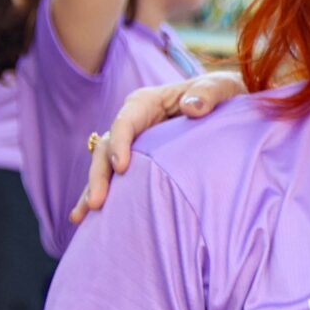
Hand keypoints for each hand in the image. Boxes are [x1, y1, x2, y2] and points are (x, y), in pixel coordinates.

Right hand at [71, 72, 248, 222]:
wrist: (226, 108)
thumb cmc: (222, 95)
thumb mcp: (221, 87)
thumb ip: (208, 94)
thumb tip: (191, 107)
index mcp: (146, 103)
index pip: (126, 122)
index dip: (120, 144)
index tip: (121, 168)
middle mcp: (132, 123)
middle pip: (107, 148)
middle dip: (99, 176)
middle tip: (96, 204)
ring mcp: (131, 144)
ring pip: (104, 168)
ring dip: (93, 191)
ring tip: (82, 218)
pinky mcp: (136, 163)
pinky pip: (115, 181)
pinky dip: (103, 197)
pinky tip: (88, 221)